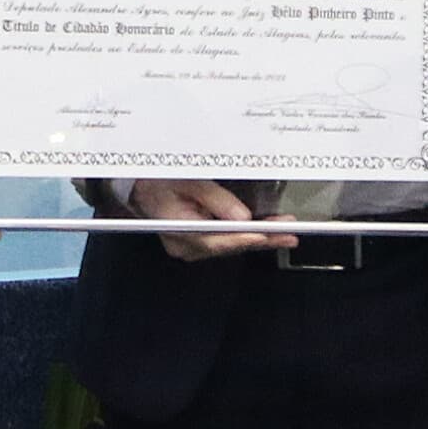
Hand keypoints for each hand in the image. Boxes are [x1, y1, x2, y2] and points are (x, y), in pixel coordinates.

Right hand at [126, 177, 292, 258]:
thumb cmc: (159, 180)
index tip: (266, 234)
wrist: (140, 184)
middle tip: (287, 233)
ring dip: (257, 237)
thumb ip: (216, 199)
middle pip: (228, 245)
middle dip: (260, 238)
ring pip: (230, 245)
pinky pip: (225, 242)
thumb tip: (242, 216)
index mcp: (179, 232)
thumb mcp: (189, 181)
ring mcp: (192, 247)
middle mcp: (185, 246)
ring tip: (284, 230)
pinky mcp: (198, 243)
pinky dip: (245, 235)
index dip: (244, 237)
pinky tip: (266, 232)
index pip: (216, 240)